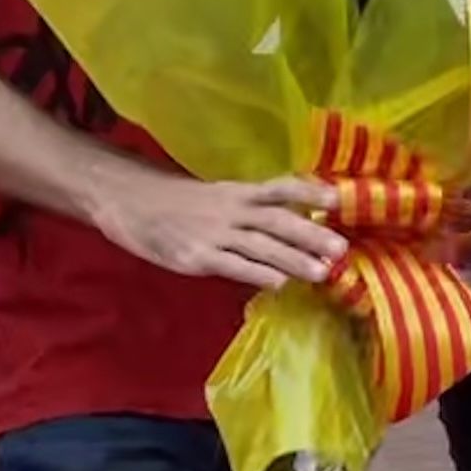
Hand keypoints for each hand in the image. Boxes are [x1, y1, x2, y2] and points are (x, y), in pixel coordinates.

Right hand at [90, 168, 343, 288]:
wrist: (128, 202)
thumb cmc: (177, 203)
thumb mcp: (217, 198)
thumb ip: (251, 209)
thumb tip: (294, 223)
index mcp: (237, 192)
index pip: (278, 187)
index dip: (308, 191)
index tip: (337, 198)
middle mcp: (230, 209)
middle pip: (277, 220)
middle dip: (310, 234)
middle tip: (341, 248)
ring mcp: (213, 234)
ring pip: (260, 246)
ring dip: (293, 259)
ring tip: (322, 272)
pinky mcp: (196, 256)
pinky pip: (233, 265)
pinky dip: (257, 273)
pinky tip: (278, 283)